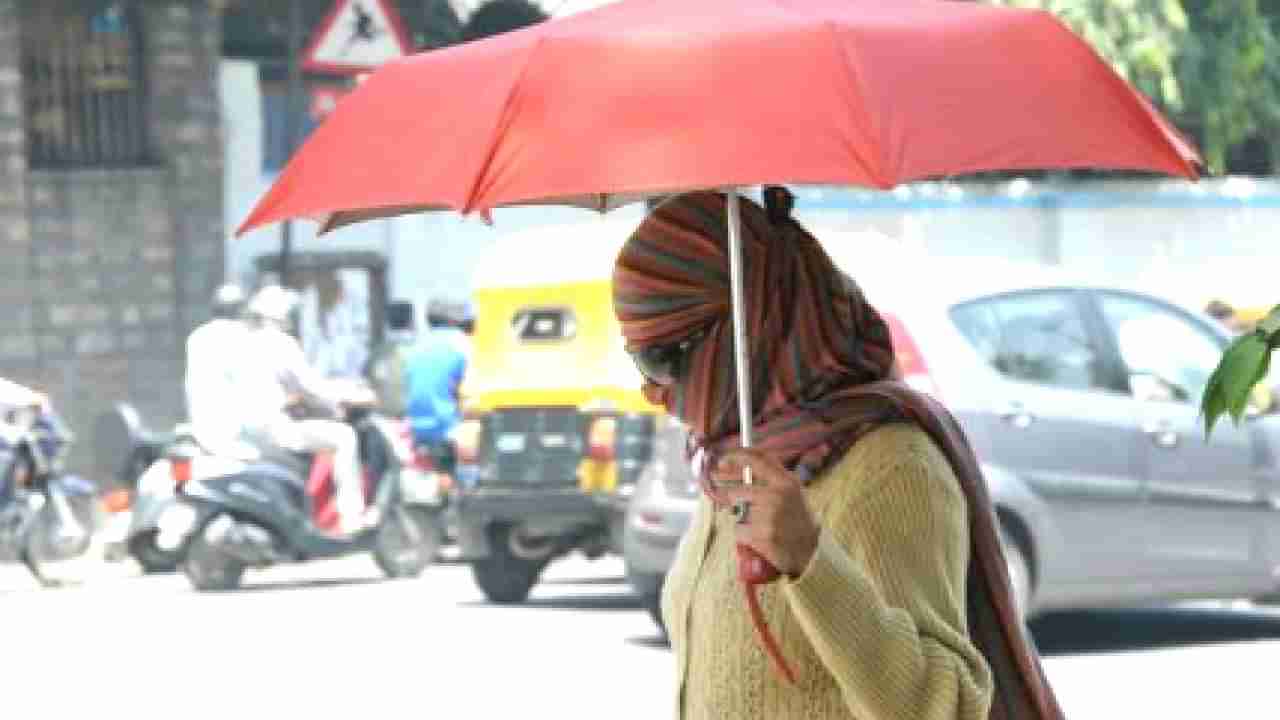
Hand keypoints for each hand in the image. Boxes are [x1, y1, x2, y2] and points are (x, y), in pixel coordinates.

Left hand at [713, 448, 820, 578]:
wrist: (809, 552)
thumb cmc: (798, 521)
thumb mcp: (793, 493)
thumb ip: (772, 478)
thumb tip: (741, 467)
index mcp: (787, 482)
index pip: (759, 460)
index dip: (738, 456)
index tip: (723, 459)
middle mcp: (777, 495)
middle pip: (737, 492)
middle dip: (733, 500)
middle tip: (743, 509)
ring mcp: (769, 515)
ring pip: (737, 513)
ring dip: (742, 520)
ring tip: (759, 526)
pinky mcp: (762, 533)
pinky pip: (739, 530)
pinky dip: (744, 535)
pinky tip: (758, 538)